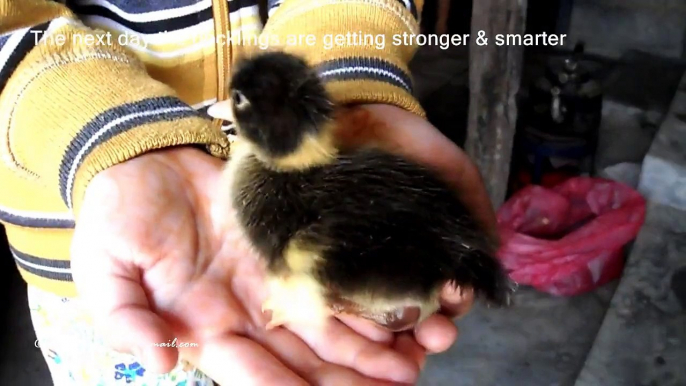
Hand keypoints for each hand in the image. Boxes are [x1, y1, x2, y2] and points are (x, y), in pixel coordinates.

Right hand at [70, 146, 423, 384]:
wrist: (147, 159)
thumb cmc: (117, 215)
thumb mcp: (105, 268)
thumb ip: (125, 317)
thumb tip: (157, 362)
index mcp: (202, 327)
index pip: (249, 370)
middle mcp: (244, 314)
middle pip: (301, 359)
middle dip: (344, 379)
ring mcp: (270, 283)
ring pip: (325, 328)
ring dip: (365, 350)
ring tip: (408, 365)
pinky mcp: (288, 249)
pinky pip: (329, 281)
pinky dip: (360, 302)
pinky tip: (395, 316)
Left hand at [333, 104, 499, 352]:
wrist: (358, 110)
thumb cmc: (410, 145)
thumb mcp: (454, 173)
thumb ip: (475, 209)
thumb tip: (492, 256)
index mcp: (425, 252)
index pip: (442, 295)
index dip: (452, 308)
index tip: (455, 308)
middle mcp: (389, 262)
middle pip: (409, 310)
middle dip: (426, 329)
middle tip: (434, 335)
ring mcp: (352, 259)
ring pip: (372, 307)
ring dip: (390, 328)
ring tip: (399, 335)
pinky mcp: (318, 250)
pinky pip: (329, 285)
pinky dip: (342, 304)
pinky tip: (351, 315)